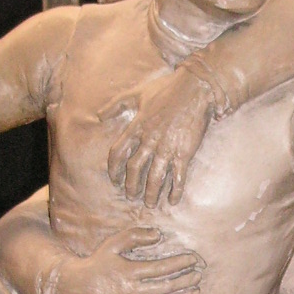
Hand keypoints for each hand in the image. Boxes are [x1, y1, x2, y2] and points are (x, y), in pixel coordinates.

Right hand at [53, 225, 203, 293]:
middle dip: (185, 280)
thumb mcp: (112, 245)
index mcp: (130, 272)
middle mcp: (133, 291)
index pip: (162, 268)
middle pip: (167, 286)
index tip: (193, 259)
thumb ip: (135, 236)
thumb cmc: (96, 264)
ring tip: (195, 291)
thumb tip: (159, 235)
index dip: (180, 263)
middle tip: (198, 275)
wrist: (76, 290)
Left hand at [101, 67, 218, 206]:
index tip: (115, 180)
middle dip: (132, 186)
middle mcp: (149, 140)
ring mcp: (167, 148)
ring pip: (155, 177)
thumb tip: (98, 115)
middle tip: (132, 196)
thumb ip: (116, 105)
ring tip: (150, 204)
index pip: (118, 153)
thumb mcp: (137, 93)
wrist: (195, 88)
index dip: (114, 169)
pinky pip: (177, 177)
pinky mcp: (184, 153)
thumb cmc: (166, 89)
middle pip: (135, 169)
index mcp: (137, 127)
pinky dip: (175, 191)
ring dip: (151, 193)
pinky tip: (173, 200)